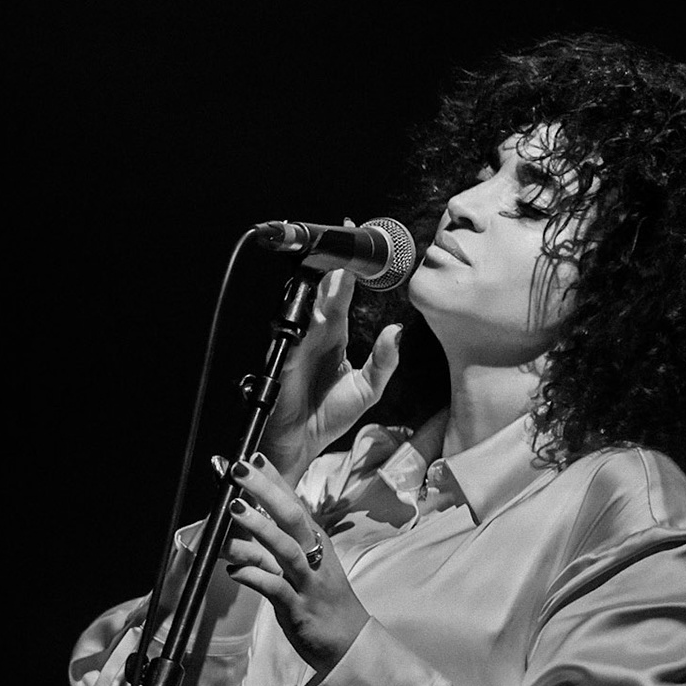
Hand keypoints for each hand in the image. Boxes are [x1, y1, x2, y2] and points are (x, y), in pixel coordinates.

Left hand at [224, 453, 369, 671]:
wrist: (348, 642)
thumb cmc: (318, 598)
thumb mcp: (297, 564)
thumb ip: (267, 544)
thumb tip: (238, 518)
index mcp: (314, 540)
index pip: (292, 501)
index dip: (272, 478)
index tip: (249, 455)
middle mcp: (314, 555)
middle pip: (291, 516)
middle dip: (264, 490)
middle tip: (237, 468)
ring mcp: (308, 582)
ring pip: (285, 549)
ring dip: (259, 528)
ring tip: (233, 509)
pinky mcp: (299, 609)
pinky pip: (276, 590)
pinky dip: (255, 577)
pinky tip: (232, 570)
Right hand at [260, 258, 403, 483]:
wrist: (302, 442)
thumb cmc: (329, 415)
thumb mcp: (368, 388)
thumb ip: (384, 361)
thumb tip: (397, 332)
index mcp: (334, 336)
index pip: (343, 297)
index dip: (350, 273)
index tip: (360, 246)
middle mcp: (316, 335)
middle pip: (326, 295)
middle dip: (335, 269)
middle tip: (347, 243)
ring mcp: (300, 344)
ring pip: (310, 308)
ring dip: (322, 289)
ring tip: (335, 268)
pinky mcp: (288, 359)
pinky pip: (296, 335)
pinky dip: (305, 322)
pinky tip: (316, 309)